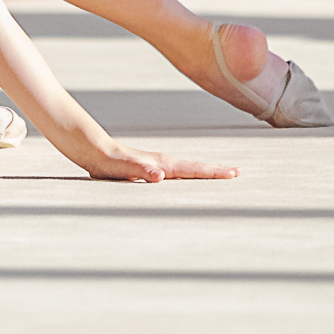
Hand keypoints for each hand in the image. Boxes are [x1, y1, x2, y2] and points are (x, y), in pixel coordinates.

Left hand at [82, 145, 238, 182]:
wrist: (96, 153)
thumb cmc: (110, 163)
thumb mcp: (126, 169)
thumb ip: (142, 171)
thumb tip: (160, 177)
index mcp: (163, 164)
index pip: (194, 169)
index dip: (214, 172)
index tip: (234, 173)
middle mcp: (165, 163)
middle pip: (196, 167)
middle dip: (217, 170)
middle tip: (237, 173)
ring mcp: (159, 166)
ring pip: (188, 169)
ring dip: (205, 172)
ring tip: (221, 174)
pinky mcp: (152, 170)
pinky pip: (178, 174)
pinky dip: (190, 175)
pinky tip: (190, 180)